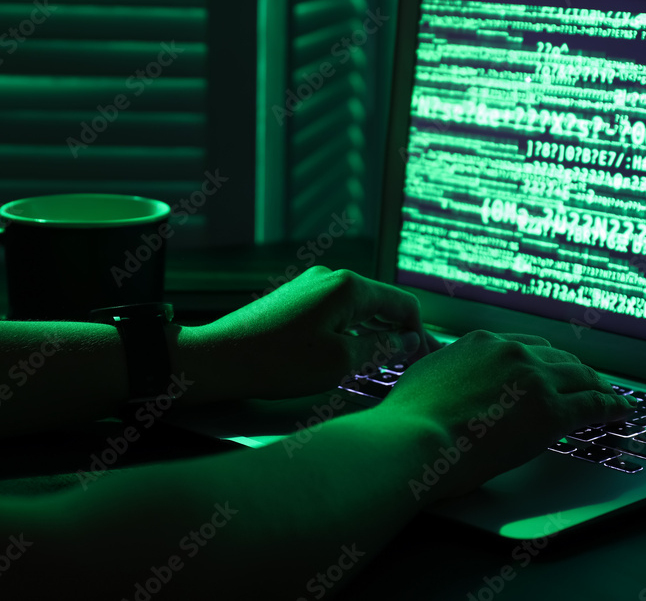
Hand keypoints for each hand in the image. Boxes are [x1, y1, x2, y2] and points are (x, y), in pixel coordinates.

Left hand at [180, 266, 442, 400]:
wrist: (218, 358)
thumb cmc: (278, 362)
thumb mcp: (341, 362)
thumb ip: (382, 348)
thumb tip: (409, 341)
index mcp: (349, 287)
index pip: (403, 304)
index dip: (421, 333)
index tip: (427, 360)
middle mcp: (332, 278)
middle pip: (382, 304)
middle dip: (398, 334)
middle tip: (409, 367)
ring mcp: (311, 286)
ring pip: (358, 310)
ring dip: (374, 335)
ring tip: (381, 368)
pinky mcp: (295, 299)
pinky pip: (336, 313)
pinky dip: (350, 333)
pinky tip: (349, 357)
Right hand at [377, 330, 635, 500]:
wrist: (414, 439)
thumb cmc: (409, 421)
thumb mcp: (423, 379)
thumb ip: (443, 374)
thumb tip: (442, 382)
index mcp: (480, 343)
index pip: (526, 346)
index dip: (544, 360)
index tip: (551, 369)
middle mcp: (511, 351)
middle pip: (557, 358)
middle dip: (576, 371)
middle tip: (588, 382)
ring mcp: (534, 378)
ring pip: (580, 377)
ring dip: (599, 387)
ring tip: (610, 397)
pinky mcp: (551, 409)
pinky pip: (593, 404)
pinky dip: (611, 406)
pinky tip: (621, 411)